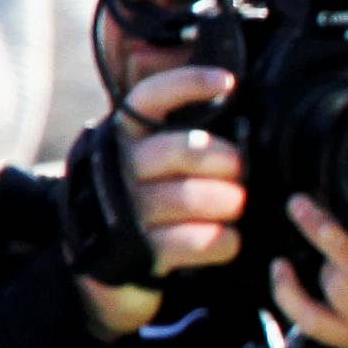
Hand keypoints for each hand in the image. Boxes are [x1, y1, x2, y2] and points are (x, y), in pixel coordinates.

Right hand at [73, 66, 247, 338]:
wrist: (108, 264)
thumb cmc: (148, 198)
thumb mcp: (154, 158)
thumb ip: (184, 132)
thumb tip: (237, 103)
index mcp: (125, 135)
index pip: (151, 97)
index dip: (188, 84)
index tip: (228, 82)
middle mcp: (119, 166)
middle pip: (183, 151)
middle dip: (227, 161)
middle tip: (239, 172)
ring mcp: (126, 209)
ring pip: (192, 197)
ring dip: (229, 202)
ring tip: (235, 206)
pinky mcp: (139, 250)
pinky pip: (197, 241)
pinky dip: (225, 241)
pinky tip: (228, 239)